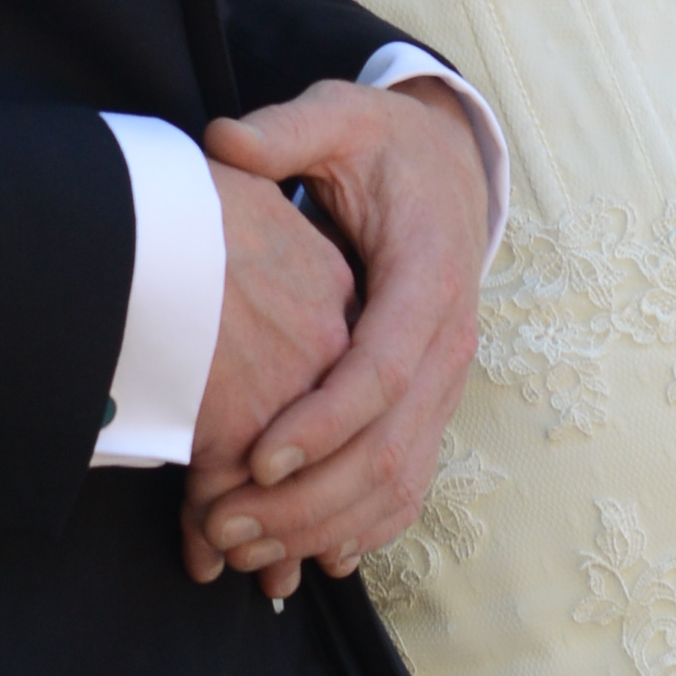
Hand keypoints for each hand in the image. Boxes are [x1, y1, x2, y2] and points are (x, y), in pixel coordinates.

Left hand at [183, 73, 488, 593]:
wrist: (450, 169)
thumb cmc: (383, 148)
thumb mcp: (341, 119)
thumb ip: (287, 130)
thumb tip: (225, 141)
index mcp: (428, 278)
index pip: (382, 368)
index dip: (323, 423)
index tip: (257, 460)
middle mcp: (449, 342)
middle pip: (391, 447)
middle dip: (308, 499)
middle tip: (225, 525)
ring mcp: (447, 382)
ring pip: (401, 481)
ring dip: (324, 527)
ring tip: (245, 551)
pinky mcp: (434, 405)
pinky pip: (411, 484)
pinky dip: (364, 528)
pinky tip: (310, 555)